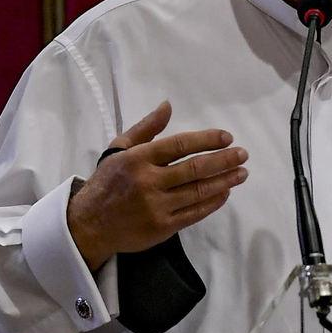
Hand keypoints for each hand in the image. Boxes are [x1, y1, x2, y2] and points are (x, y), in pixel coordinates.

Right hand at [66, 101, 248, 270]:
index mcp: (138, 158)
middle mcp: (149, 181)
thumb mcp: (119, 149)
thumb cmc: (106, 183)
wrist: (88, 225)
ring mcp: (157, 206)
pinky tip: (224, 193)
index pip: (180, 145)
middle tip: (243, 154)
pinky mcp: (162, 227)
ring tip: (242, 173)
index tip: (227, 137)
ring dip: (225, 181)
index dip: (207, 140)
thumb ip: (146, 128)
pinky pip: (195, 213)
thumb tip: (168, 105)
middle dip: (224, 160)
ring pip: (198, 191)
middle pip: (195, 168)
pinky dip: (213, 202)